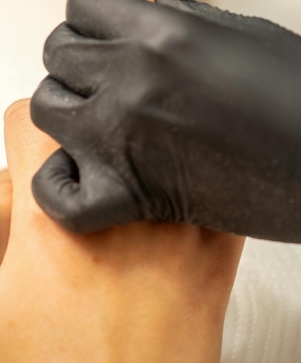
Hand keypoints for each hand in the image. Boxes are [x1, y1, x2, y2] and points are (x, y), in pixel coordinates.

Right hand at [0, 99, 242, 362]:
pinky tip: (170, 210)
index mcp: (54, 217)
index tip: (31, 154)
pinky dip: (186, 182)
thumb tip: (10, 191)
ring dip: (131, 161)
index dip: (21, 138)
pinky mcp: (219, 244)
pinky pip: (205, 180)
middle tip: (73, 192)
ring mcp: (178, 219)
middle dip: (74, 150)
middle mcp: (121, 203)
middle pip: (91, 126)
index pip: (29, 118)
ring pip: (150, 141)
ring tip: (122, 207)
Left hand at [30, 0, 300, 284]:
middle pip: (59, 50)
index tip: (105, 9)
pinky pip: (60, 196)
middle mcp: (133, 82)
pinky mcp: (136, 197)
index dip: (93, 0)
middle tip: (112, 58)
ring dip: (69, 103)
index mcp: (161, 33)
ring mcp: (127, 142)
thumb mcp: (238, 29)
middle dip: (82, 48)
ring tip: (103, 107)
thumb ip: (172, 8)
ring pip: (47, 109)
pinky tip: (89, 168)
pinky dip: (62, 184)